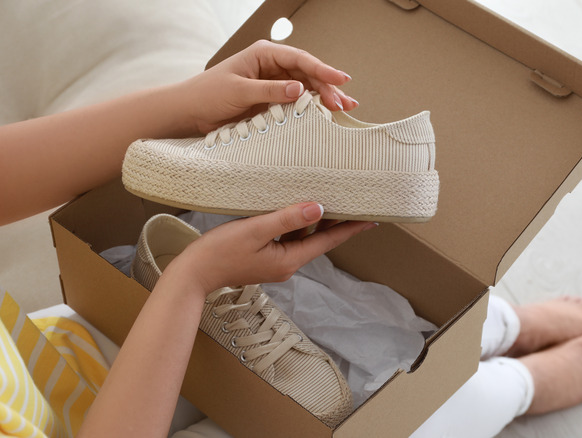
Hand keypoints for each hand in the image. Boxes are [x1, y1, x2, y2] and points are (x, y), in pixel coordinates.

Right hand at [166, 203, 376, 293]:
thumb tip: (319, 208)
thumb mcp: (256, 230)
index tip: (372, 220)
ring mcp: (277, 262)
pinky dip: (298, 224)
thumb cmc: (220, 251)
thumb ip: (288, 218)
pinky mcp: (265, 257)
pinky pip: (289, 239)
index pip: (328, 241)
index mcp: (290, 260)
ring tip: (334, 201)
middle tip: (358, 204)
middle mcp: (288, 264)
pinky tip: (298, 209)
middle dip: (338, 223)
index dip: (350, 229)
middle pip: (319, 240)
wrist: (193, 273)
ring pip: (304, 238)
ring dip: (318, 222)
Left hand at [179, 40, 358, 133]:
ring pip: (307, 88)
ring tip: (345, 109)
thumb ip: (270, 91)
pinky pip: (297, 103)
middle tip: (344, 103)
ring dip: (325, 98)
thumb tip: (299, 89)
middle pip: (308, 74)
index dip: (323, 69)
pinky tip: (327, 115)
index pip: (300, 59)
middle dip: (328, 87)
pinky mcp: (272, 101)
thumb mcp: (239, 91)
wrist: (189, 113)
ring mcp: (274, 84)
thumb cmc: (207, 95)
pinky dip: (313, 109)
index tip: (341, 79)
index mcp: (264, 54)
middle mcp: (272, 67)